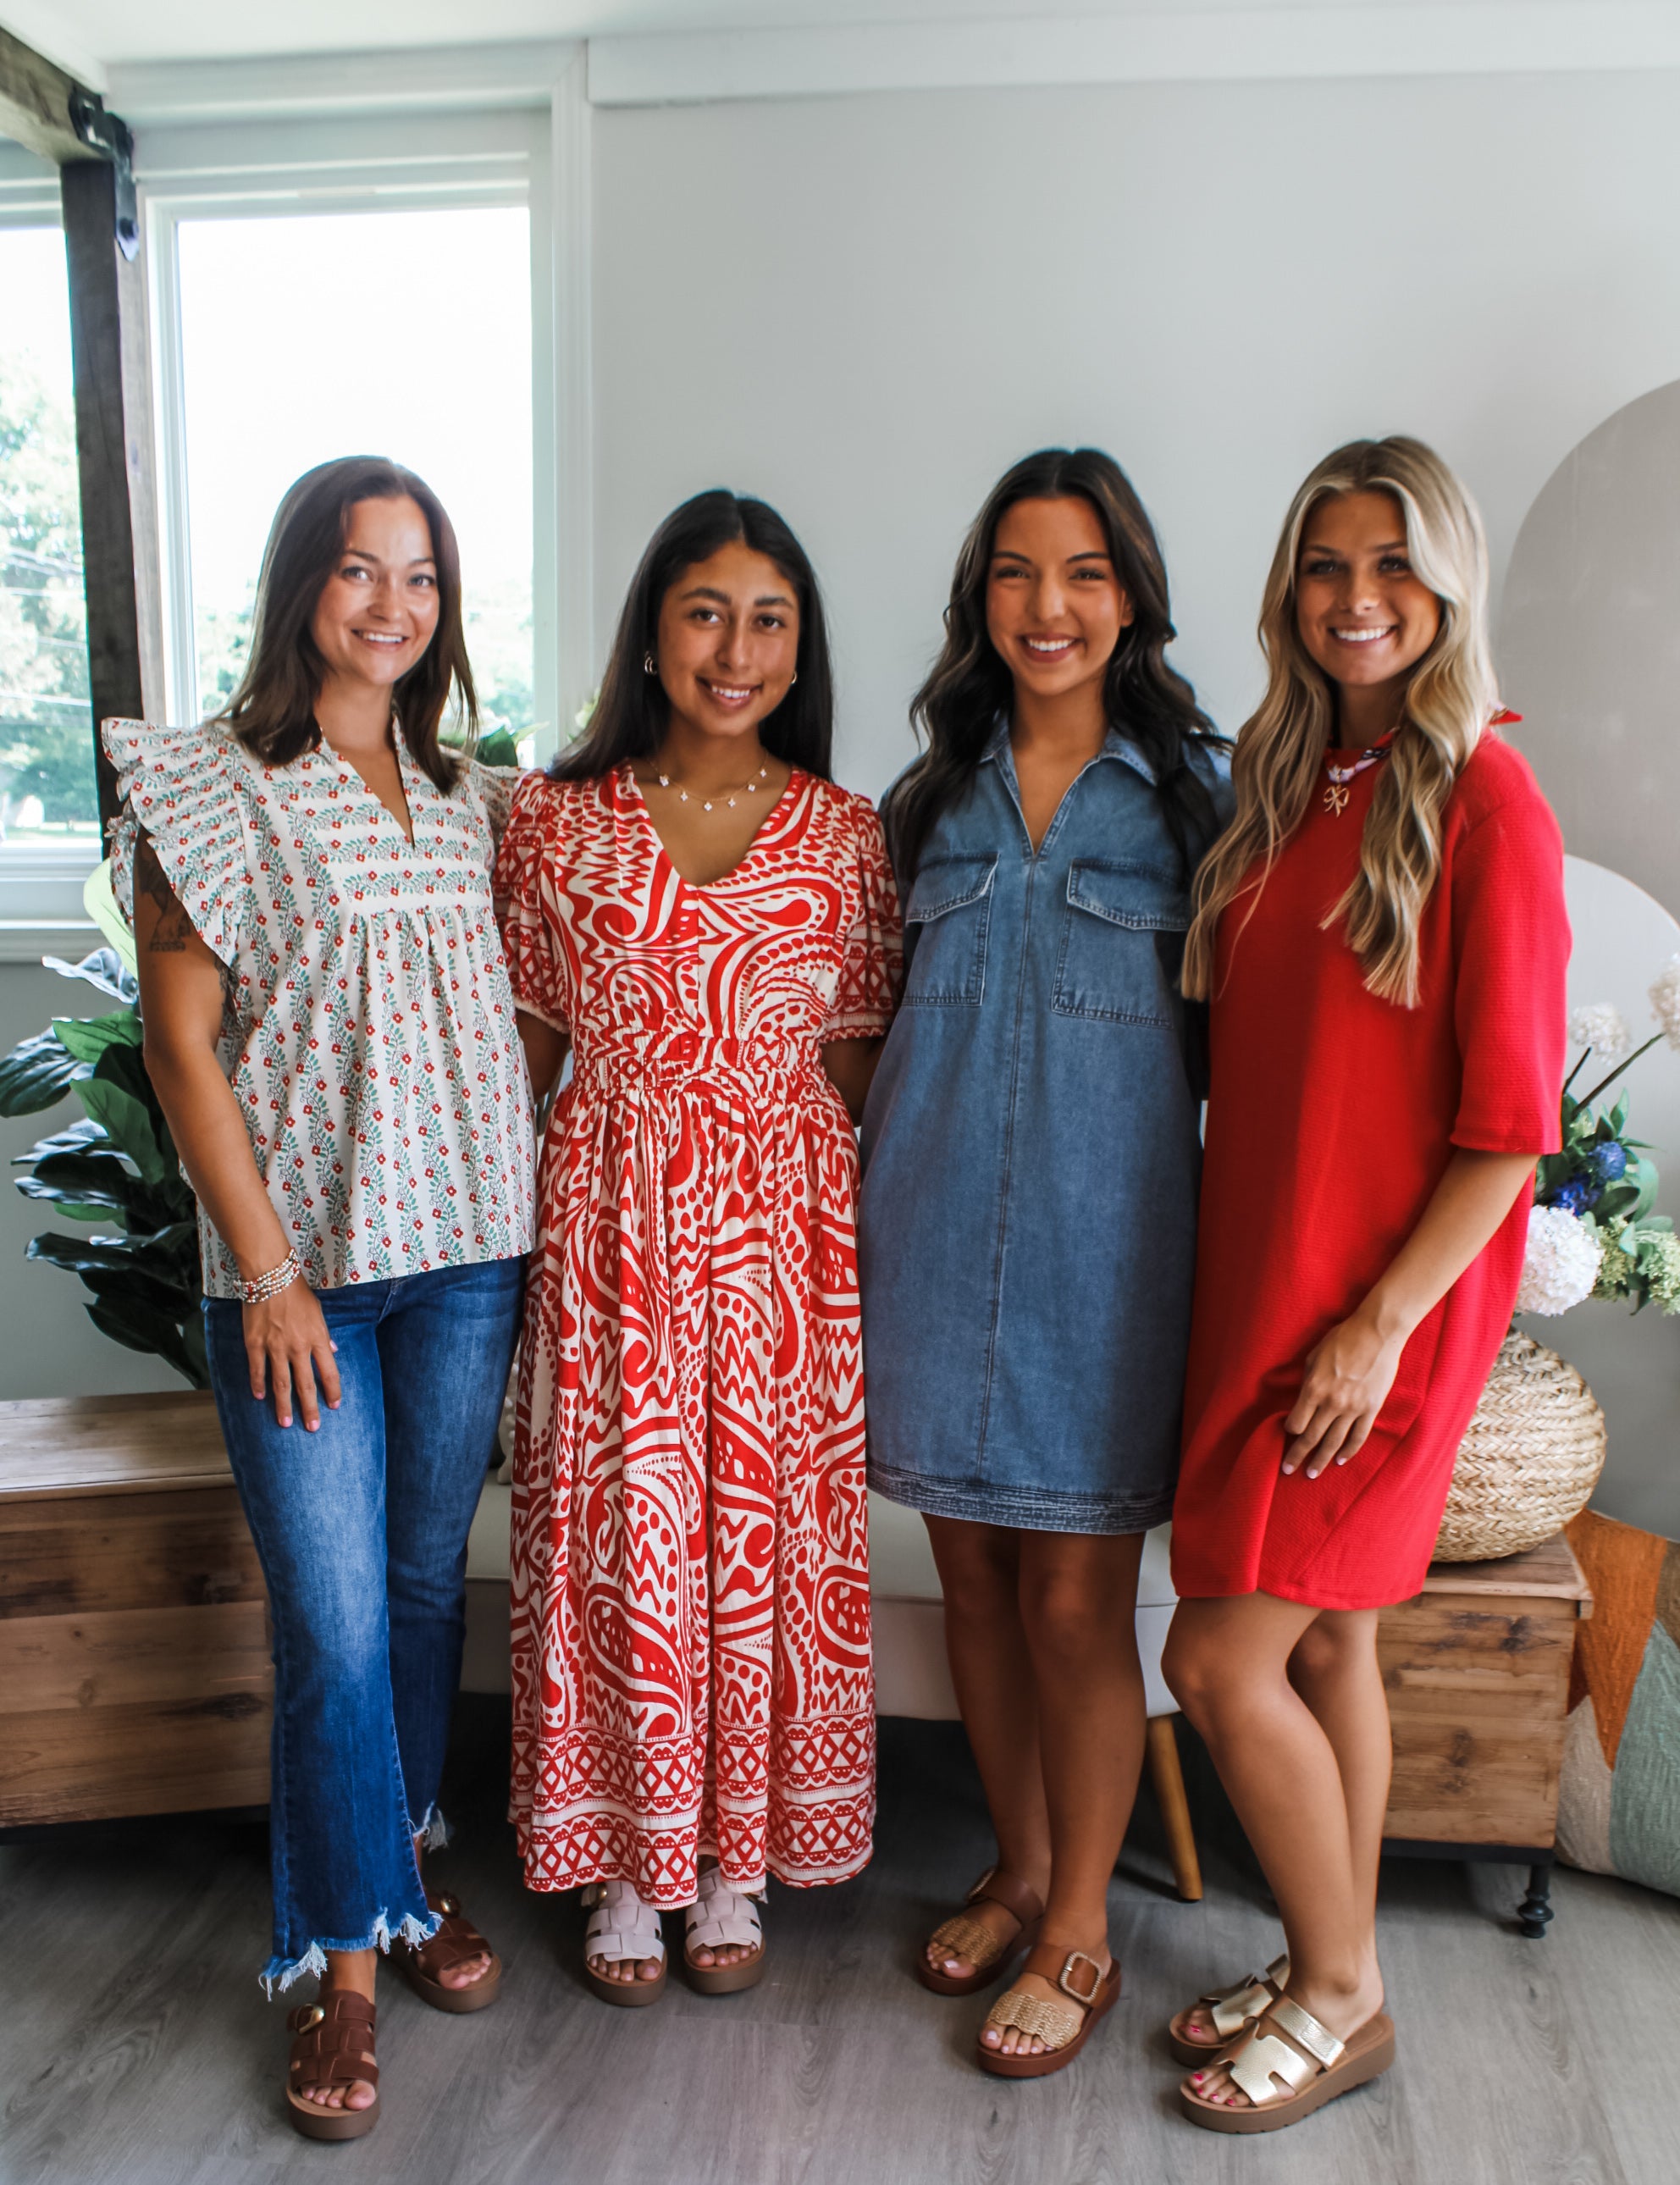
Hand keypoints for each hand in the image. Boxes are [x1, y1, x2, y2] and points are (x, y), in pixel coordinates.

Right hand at [244, 1279, 340, 1429]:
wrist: (270, 1275)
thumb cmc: (296, 1291)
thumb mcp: (318, 1311)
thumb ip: (324, 1334)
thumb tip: (332, 1350)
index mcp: (317, 1338)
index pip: (329, 1372)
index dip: (332, 1391)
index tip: (334, 1406)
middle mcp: (298, 1347)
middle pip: (306, 1385)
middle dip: (309, 1409)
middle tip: (312, 1427)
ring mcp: (275, 1347)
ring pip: (281, 1383)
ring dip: (284, 1406)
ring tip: (285, 1423)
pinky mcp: (254, 1344)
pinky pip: (257, 1370)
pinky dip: (258, 1385)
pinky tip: (259, 1397)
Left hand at [1281, 1310, 1405, 1478]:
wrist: (1377, 1333)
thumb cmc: (1342, 1339)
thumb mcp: (1314, 1357)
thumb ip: (1307, 1381)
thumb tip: (1302, 1399)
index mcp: (1314, 1388)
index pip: (1296, 1422)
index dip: (1289, 1430)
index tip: (1288, 1433)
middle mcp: (1332, 1402)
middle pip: (1311, 1437)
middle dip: (1297, 1456)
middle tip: (1287, 1470)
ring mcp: (1353, 1408)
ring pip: (1333, 1442)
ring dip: (1321, 1460)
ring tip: (1311, 1474)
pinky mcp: (1371, 1409)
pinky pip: (1358, 1436)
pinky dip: (1348, 1451)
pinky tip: (1339, 1461)